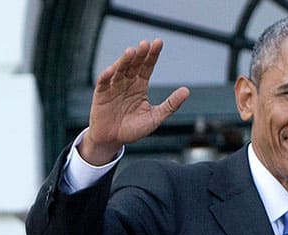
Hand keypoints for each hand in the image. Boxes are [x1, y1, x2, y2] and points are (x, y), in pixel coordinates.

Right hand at [82, 38, 190, 164]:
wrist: (113, 140)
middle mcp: (126, 83)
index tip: (159, 42)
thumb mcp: (155, 117)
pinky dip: (107, 76)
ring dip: (124, 61)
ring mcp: (113, 87)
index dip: (152, 55)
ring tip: (132, 52)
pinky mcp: (100, 94)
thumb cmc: (134, 129)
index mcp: (139, 86)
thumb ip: (171, 105)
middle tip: (146, 44)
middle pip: (134, 65)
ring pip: (119, 70)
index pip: (147, 67)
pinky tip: (112, 70)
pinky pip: (103, 83)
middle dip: (140, 55)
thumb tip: (187, 90)